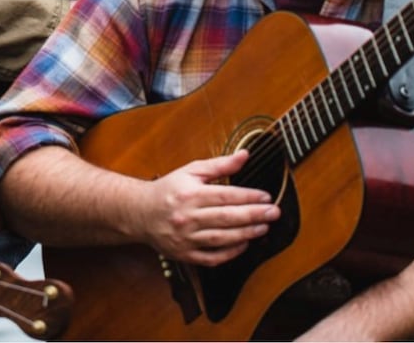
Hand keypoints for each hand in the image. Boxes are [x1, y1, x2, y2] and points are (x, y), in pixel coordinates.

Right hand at [138, 148, 279, 265]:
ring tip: (264, 228)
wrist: (140, 212)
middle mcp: (187, 217)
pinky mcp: (185, 254)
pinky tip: (244, 244)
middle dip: (254, 215)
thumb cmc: (168, 189)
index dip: (248, 197)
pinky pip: (211, 257)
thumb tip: (244, 155)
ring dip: (246, 234)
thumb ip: (219, 165)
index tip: (266, 196)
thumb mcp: (191, 171)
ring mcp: (186, 238)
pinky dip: (230, 253)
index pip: (225, 196)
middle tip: (274, 213)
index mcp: (190, 194)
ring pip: (221, 238)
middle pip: (226, 218)